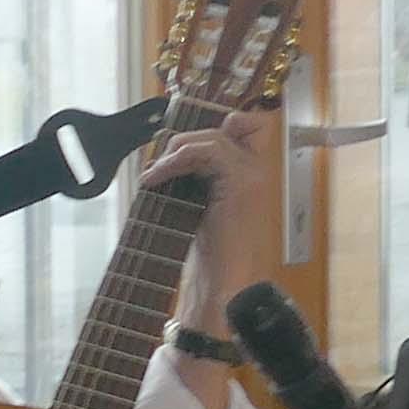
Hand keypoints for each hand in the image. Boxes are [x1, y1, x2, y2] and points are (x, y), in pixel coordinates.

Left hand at [148, 110, 269, 304]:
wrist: (224, 281)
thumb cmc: (210, 253)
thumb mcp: (197, 207)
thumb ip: (191, 181)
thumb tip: (160, 163)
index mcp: (247, 175)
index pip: (240, 127)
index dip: (205, 132)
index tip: (173, 153)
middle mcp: (254, 170)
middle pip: (219, 131)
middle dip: (180, 145)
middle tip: (157, 169)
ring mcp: (251, 174)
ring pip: (212, 138)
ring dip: (175, 153)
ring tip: (154, 175)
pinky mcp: (242, 182)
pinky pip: (208, 151)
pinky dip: (176, 160)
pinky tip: (158, 178)